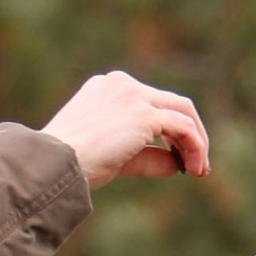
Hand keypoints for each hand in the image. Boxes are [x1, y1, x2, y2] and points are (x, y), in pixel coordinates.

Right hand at [42, 71, 211, 188]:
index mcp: (107, 88)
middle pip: (171, 103)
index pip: (149, 102)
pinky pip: (183, 128)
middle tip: (198, 164)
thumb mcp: (114, 156)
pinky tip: (194, 169)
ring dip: (197, 142)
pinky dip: (195, 147)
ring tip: (200, 170)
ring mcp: (134, 95)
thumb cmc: (73, 165)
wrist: (55, 165)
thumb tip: (177, 164)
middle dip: (190, 133)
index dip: (169, 130)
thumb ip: (146, 155)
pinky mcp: (144, 114)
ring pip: (183, 112)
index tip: (177, 157)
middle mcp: (122, 84)